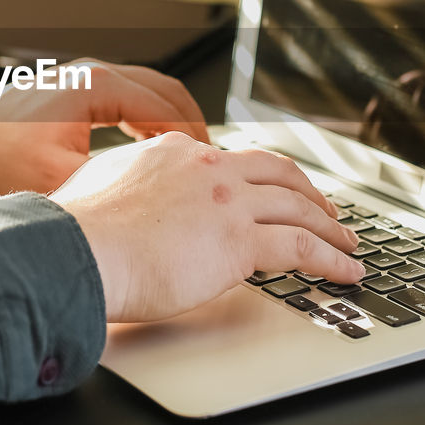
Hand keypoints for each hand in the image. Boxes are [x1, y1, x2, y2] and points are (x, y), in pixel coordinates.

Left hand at [0, 59, 208, 198]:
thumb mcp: (60, 180)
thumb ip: (111, 184)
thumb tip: (153, 198)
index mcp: (97, 87)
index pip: (166, 107)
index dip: (192, 139)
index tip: (206, 165)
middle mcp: (95, 73)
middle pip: (167, 89)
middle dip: (192, 124)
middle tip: (207, 159)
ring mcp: (88, 76)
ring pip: (152, 88)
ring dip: (173, 118)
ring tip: (187, 154)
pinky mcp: (81, 86)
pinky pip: (132, 94)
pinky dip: (151, 116)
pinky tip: (155, 145)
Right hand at [49, 132, 364, 322]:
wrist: (77, 249)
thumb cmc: (77, 229)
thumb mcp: (99, 182)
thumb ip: (123, 182)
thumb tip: (119, 195)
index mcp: (175, 152)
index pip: (232, 160)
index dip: (259, 176)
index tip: (270, 190)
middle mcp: (208, 169)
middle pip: (277, 173)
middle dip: (309, 192)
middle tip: (326, 211)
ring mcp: (228, 202)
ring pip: (298, 209)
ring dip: (330, 229)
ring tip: (347, 244)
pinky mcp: (240, 241)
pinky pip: (302, 249)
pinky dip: (331, 260)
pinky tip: (345, 272)